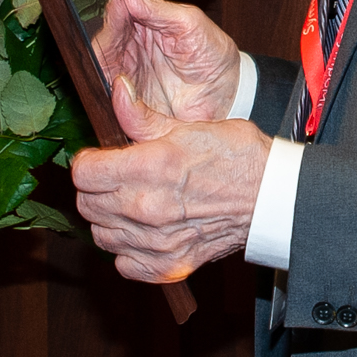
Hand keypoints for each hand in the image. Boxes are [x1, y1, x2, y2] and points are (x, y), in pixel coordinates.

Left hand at [70, 76, 270, 282]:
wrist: (272, 197)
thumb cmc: (235, 156)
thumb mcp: (187, 126)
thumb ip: (142, 116)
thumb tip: (115, 90)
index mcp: (150, 166)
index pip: (84, 173)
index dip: (88, 162)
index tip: (100, 158)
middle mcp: (148, 208)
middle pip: (86, 204)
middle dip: (95, 188)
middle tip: (116, 178)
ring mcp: (158, 242)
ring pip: (100, 235)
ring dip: (108, 218)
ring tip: (130, 202)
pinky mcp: (170, 266)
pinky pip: (123, 264)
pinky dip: (126, 250)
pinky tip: (142, 231)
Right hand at [91, 0, 242, 121]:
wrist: (228, 95)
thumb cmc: (212, 53)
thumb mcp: (187, 22)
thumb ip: (154, 8)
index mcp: (142, 22)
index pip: (118, 13)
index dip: (115, 8)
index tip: (116, 1)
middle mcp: (129, 47)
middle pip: (105, 40)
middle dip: (107, 36)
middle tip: (114, 34)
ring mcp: (127, 74)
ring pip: (101, 67)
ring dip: (104, 64)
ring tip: (116, 59)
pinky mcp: (128, 101)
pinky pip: (110, 94)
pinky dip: (109, 89)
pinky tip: (116, 84)